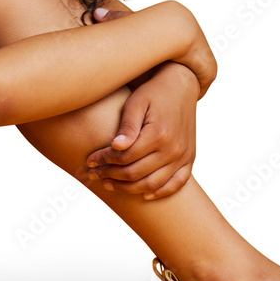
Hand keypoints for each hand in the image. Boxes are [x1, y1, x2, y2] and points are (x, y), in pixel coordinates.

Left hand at [84, 61, 198, 199]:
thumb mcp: (137, 102)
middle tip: (94, 174)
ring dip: (128, 188)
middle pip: (135, 173)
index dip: (103, 161)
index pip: (124, 157)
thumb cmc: (154, 92)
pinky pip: (176, 184)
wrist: (182, 85)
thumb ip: (127, 125)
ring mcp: (183, 156)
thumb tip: (116, 146)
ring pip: (152, 184)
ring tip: (109, 184)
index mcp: (158, 134)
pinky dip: (160, 192)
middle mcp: (173, 149)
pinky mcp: (189, 158)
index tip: (89, 160)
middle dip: (110, 175)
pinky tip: (144, 195)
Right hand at [96, 4, 216, 97]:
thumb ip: (116, 19)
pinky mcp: (208, 69)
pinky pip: (202, 82)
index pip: (175, 48)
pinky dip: (193, 88)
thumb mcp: (130, 23)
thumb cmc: (148, 27)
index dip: (166, 58)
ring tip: (170, 94)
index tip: (155, 69)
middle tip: (163, 86)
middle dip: (177, 72)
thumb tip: (96, 13)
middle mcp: (193, 42)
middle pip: (185, 61)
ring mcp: (202, 56)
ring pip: (194, 74)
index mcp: (178, 29)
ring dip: (185, 82)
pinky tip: (179, 95)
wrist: (172, 32)